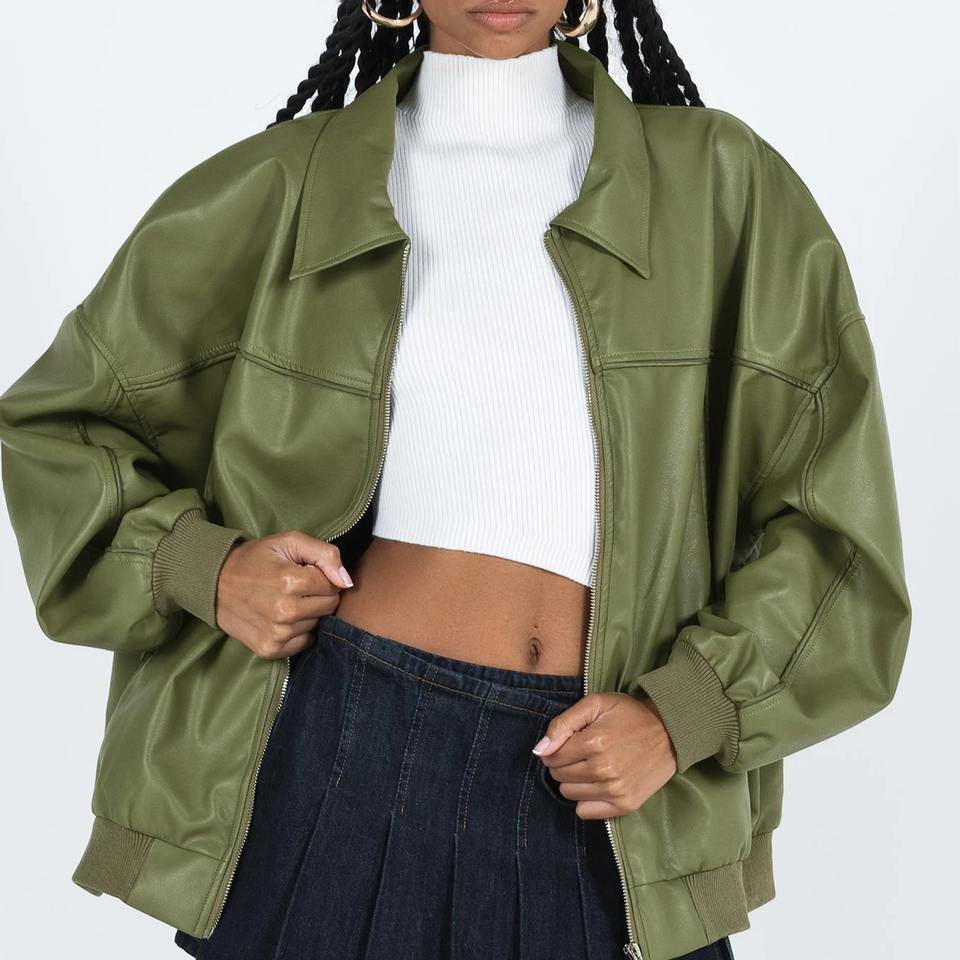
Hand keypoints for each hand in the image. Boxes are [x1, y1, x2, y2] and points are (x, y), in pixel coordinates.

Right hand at [215, 530, 353, 659]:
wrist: (213, 582)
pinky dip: (299, 632)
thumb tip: (346, 582)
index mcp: (291, 581)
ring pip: (317, 624)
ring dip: (308, 613)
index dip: (322, 577)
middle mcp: (285, 611)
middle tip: (296, 587)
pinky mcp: (269, 649)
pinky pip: (304, 643)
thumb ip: (324, 554)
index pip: (333, 585)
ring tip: (286, 601)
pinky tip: (283, 618)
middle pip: (329, 607)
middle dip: (319, 595)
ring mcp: (277, 633)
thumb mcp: (288, 542)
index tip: (305, 572)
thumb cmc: (255, 559)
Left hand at [532, 693, 677, 818]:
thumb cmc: (630, 714)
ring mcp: (615, 790)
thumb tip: (540, 750)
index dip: (555, 748)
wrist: (671, 731)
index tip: (569, 742)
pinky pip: (586, 812)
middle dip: (564, 763)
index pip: (552, 757)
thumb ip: (563, 724)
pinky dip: (586, 799)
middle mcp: (603, 770)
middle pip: (559, 776)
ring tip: (592, 765)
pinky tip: (598, 784)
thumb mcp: (595, 704)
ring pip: (569, 794)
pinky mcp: (626, 805)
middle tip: (582, 752)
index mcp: (594, 743)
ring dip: (574, 781)